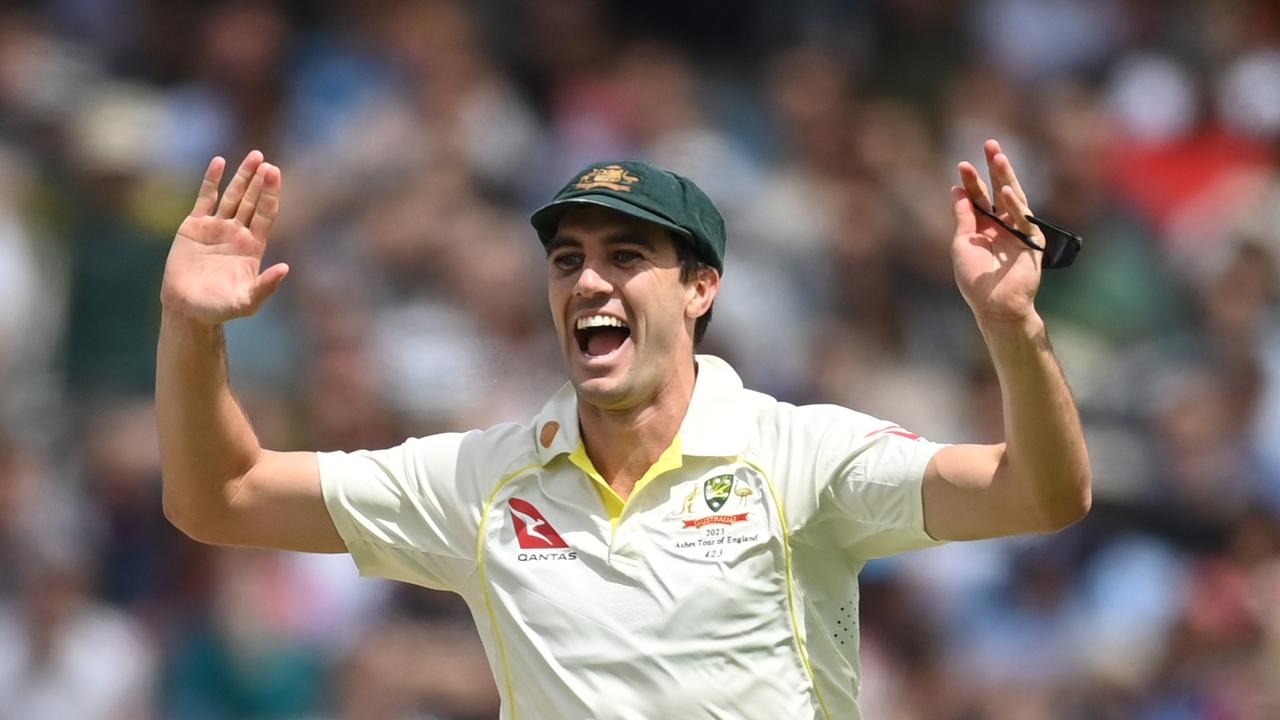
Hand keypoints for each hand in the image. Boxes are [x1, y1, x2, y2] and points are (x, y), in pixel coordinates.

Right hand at [160, 151, 287, 325]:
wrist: (187, 309)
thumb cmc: (219, 309)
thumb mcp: (247, 301)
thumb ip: (266, 286)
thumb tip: (286, 269)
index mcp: (253, 246)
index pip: (265, 214)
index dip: (270, 194)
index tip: (275, 173)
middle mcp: (237, 233)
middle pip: (251, 201)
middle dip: (259, 181)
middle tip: (266, 160)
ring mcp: (217, 227)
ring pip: (232, 196)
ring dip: (242, 176)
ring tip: (254, 156)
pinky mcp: (194, 226)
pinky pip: (205, 198)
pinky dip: (212, 180)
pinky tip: (219, 162)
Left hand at [951, 139, 1043, 324]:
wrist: (995, 304)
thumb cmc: (975, 278)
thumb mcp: (962, 243)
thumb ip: (963, 217)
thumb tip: (957, 190)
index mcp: (983, 227)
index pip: (978, 198)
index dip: (971, 182)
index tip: (962, 165)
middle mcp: (1001, 225)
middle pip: (998, 190)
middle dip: (994, 168)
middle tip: (989, 143)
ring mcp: (1018, 230)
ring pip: (1012, 197)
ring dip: (1006, 176)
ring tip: (998, 156)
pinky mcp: (1032, 240)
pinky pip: (1023, 218)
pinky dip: (1013, 204)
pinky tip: (1004, 190)